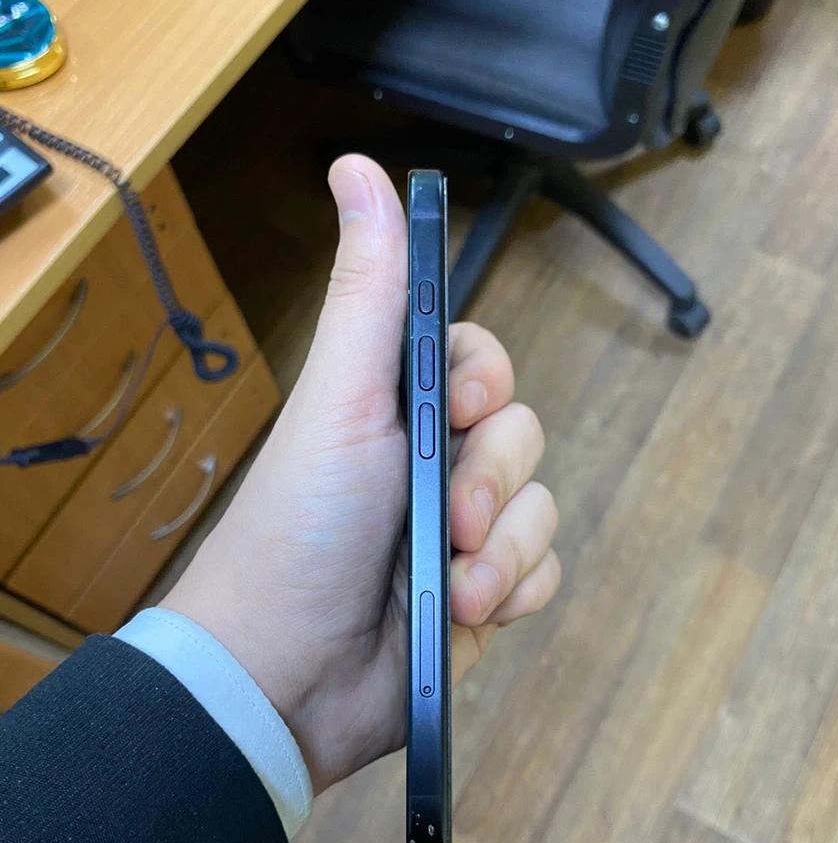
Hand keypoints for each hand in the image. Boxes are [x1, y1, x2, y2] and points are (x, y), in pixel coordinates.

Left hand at [162, 156, 559, 792]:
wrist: (287, 675)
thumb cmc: (298, 529)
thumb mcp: (341, 400)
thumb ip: (370, 293)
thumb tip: (358, 167)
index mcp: (394, 412)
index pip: (479, 364)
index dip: (485, 381)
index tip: (461, 406)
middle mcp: (432, 466)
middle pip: (522, 434)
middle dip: (495, 480)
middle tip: (450, 518)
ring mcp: (461, 535)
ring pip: (542, 508)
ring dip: (505, 550)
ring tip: (455, 587)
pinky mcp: (485, 598)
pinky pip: (544, 572)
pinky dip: (514, 591)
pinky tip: (469, 614)